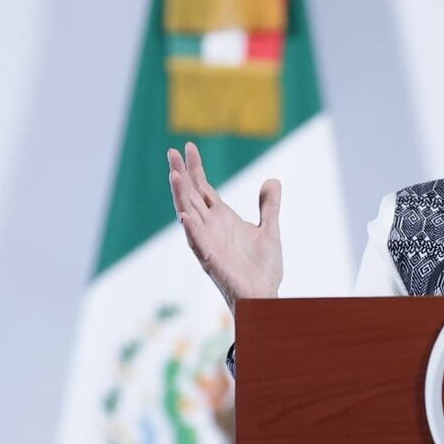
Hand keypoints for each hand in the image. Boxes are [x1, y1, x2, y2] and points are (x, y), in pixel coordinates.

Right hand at [167, 141, 282, 310]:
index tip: (188, 146)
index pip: (203, 188)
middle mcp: (211, 228)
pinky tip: (185, 216)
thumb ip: (269, 206)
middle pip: (191, 196)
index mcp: (223, 219)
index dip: (195, 168)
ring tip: (174, 175)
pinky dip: (192, 230)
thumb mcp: (270, 229)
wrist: (265, 296)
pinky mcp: (212, 261)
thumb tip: (271, 180)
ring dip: (181, 197)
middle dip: (182, 174)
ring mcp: (209, 243)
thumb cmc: (263, 268)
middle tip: (171, 152)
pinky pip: (198, 244)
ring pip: (190, 215)